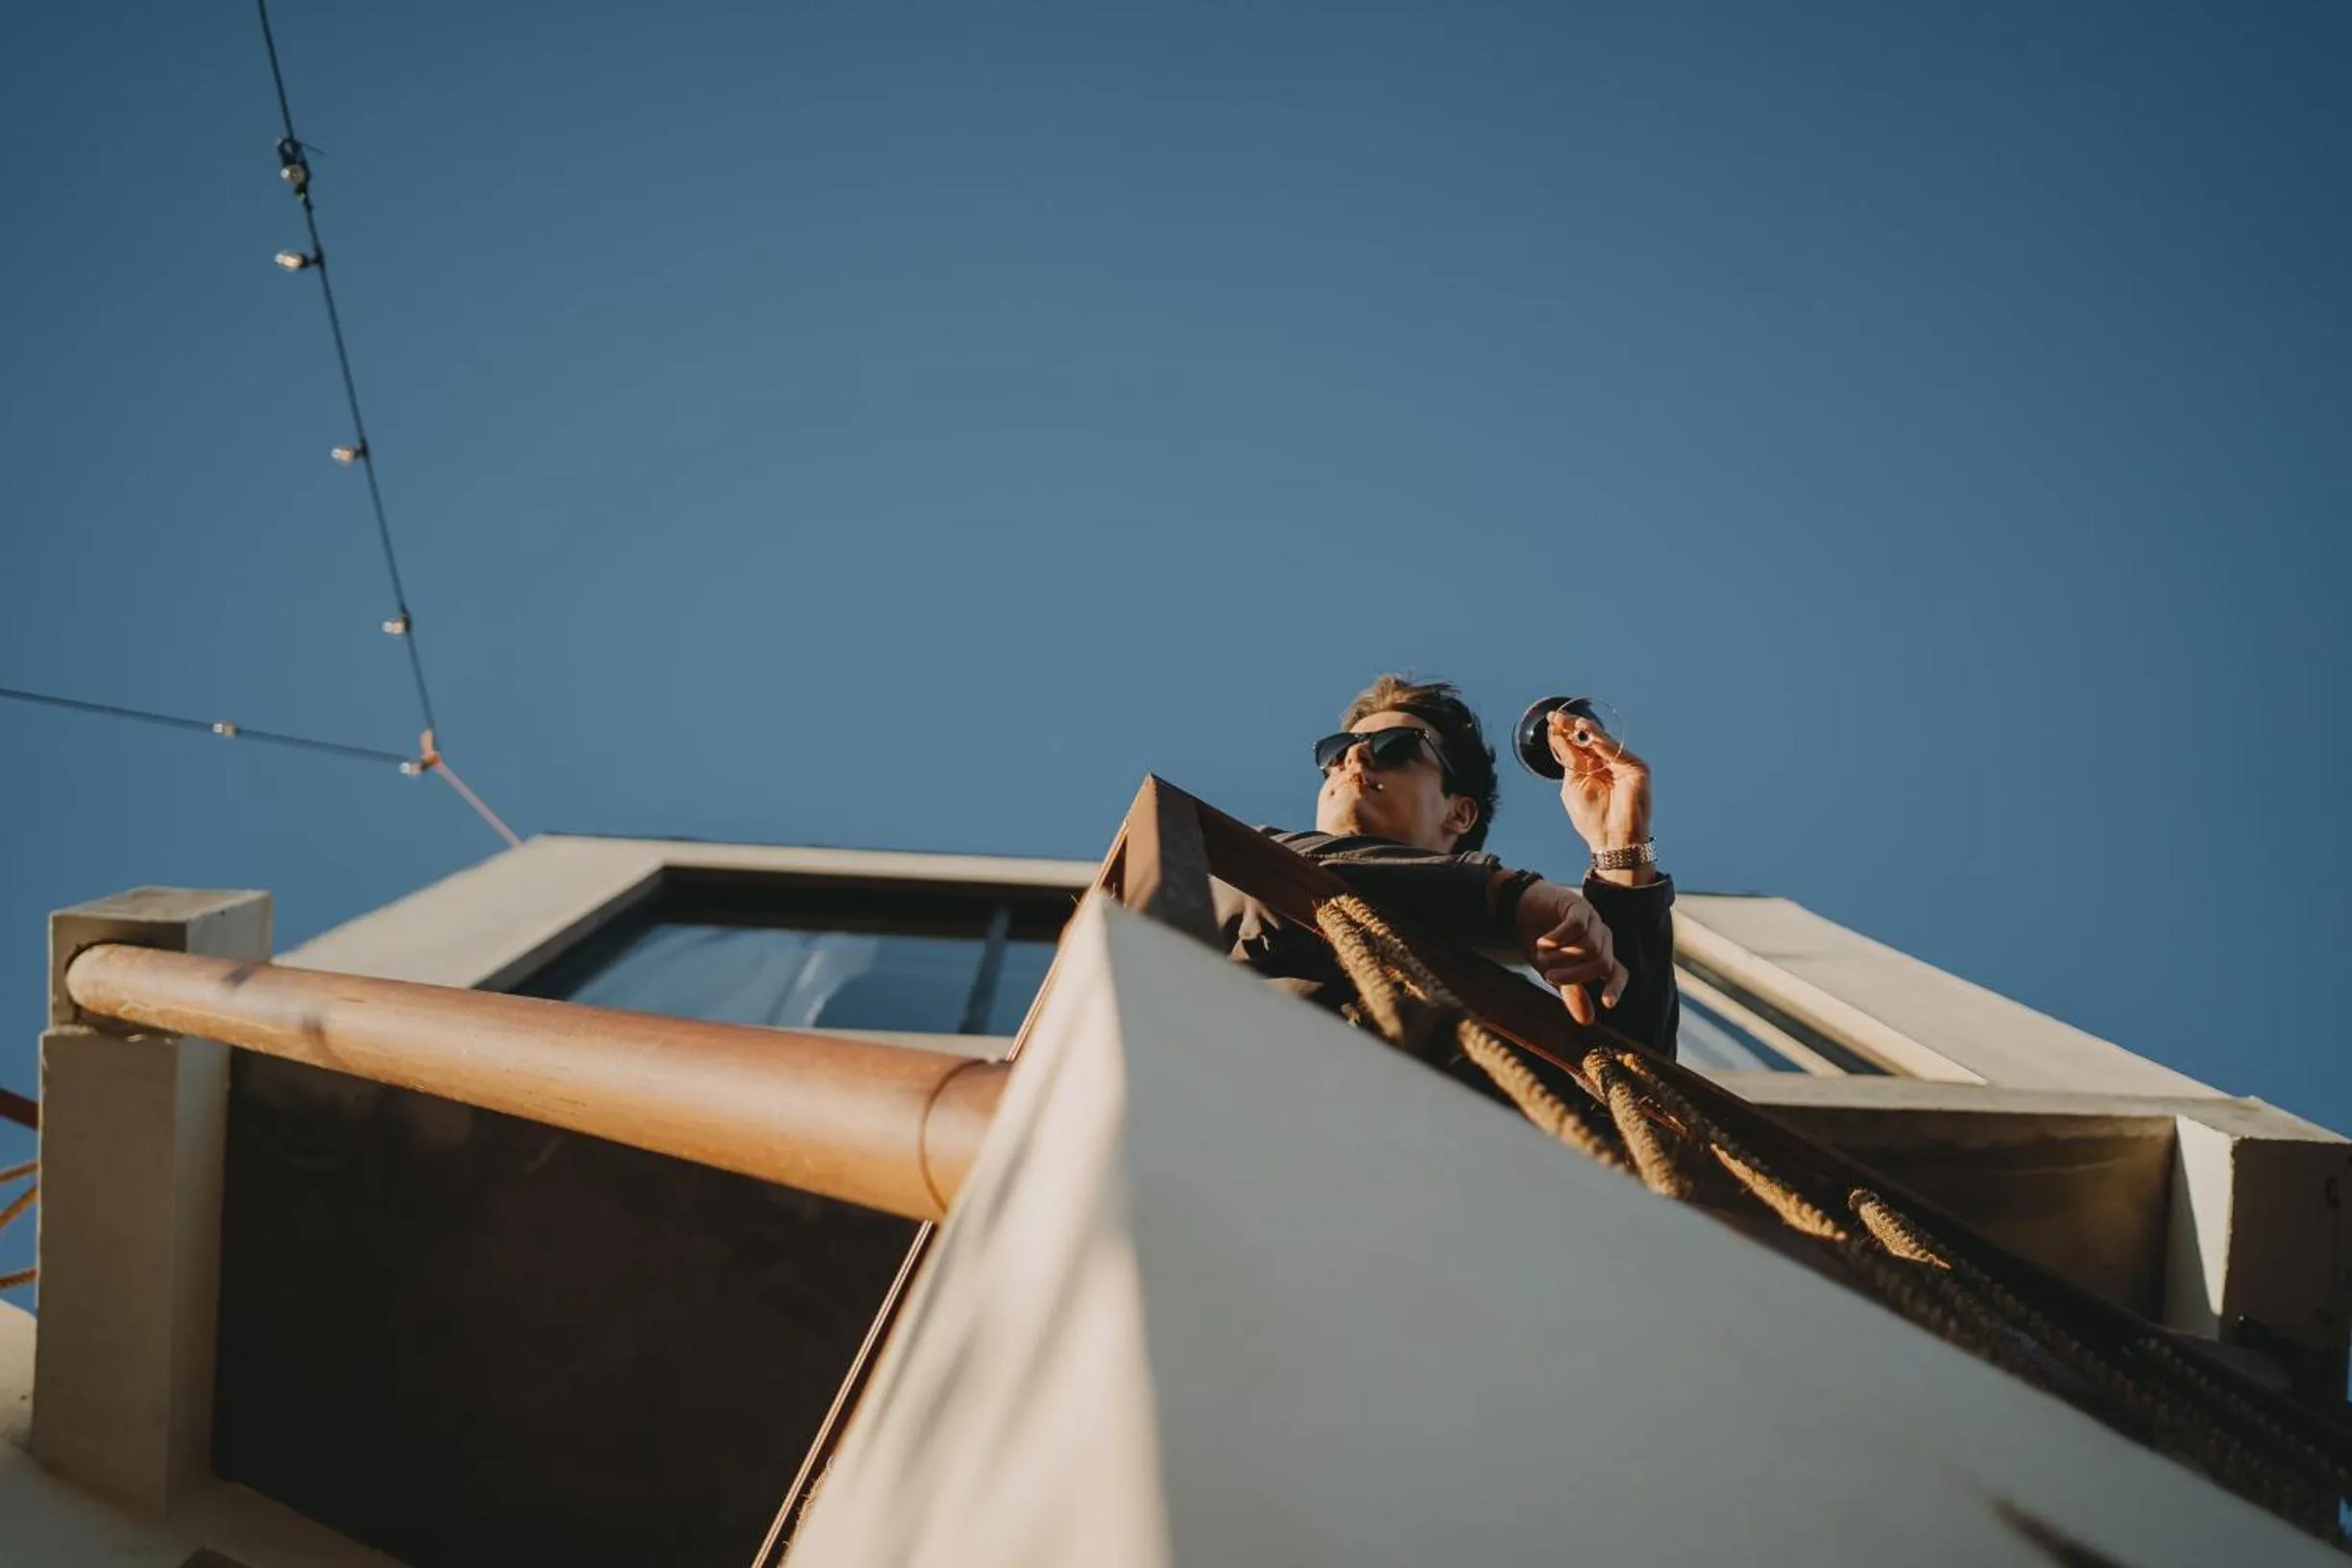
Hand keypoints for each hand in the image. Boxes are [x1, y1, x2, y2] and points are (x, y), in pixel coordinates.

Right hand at [1513, 879, 1626, 1025]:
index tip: (1607, 1004)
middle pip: (1602, 963)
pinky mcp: (1578, 905)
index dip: (1615, 988)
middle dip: (1575, 974)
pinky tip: (1543, 943)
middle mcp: (1602, 937)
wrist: (1522, 908)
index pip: (1619, 973)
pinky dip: (1558, 939)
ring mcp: (1592, 919)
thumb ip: (1572, 992)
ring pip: (1589, 947)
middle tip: (1548, 976)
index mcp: (1600, 955)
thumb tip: (1587, 1021)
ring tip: (1541, 954)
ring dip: (1561, 956)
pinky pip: (1577, 926)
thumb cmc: (1540, 942)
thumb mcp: (1554, 972)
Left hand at [1548, 707, 1654, 886]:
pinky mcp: (1636, 768)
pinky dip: (1600, 741)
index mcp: (1592, 769)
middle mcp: (1608, 764)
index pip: (1578, 745)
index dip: (1565, 732)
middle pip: (1590, 739)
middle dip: (1572, 727)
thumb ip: (1569, 761)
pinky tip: (1586, 732)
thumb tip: (1557, 737)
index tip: (1551, 720)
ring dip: (1585, 729)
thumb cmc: (1592, 819)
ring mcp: (1623, 765)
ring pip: (1603, 741)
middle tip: (1557, 716)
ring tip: (1569, 721)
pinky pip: (1616, 751)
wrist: (1612, 839)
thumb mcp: (1573, 785)